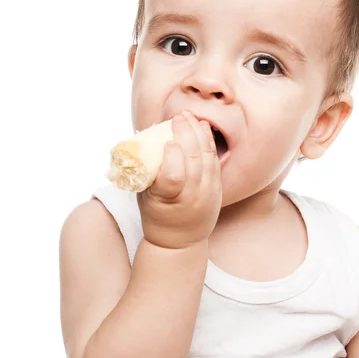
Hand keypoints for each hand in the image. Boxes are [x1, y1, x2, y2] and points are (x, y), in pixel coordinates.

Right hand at [137, 110, 221, 248]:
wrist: (180, 240)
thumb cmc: (156, 213)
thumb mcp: (143, 196)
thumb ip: (145, 172)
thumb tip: (141, 140)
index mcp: (169, 201)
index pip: (174, 177)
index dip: (172, 157)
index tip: (167, 142)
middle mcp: (192, 197)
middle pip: (193, 161)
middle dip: (187, 135)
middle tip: (178, 117)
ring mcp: (208, 192)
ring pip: (206, 158)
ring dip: (198, 134)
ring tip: (190, 117)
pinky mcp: (218, 188)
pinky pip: (214, 160)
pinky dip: (209, 142)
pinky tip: (203, 128)